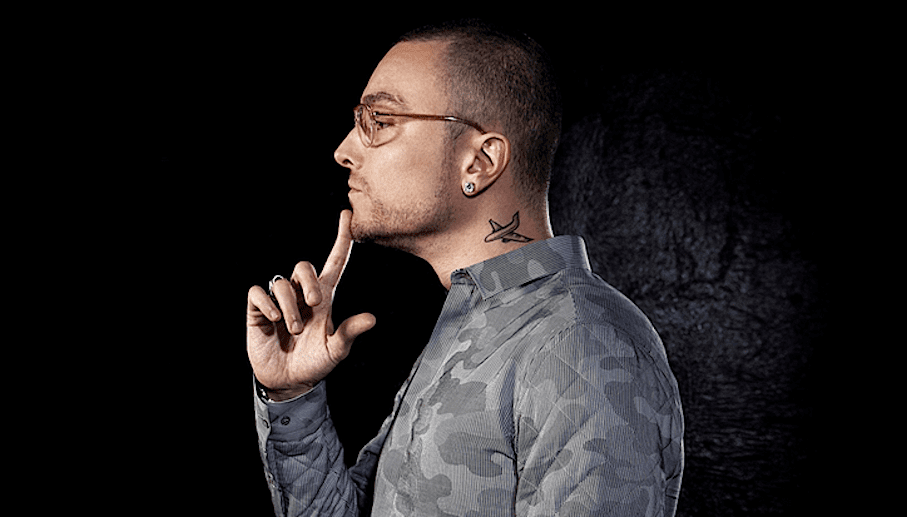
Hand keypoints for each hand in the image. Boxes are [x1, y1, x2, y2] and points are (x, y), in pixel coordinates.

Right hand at [246, 210, 375, 399]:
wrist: (290, 382)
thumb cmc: (315, 363)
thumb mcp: (336, 350)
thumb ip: (350, 333)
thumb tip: (371, 319)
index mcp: (324, 297)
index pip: (335, 262)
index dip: (342, 239)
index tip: (347, 215)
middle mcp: (301, 294)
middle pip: (303, 266)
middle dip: (309, 282)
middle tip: (315, 305)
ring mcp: (279, 301)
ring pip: (281, 282)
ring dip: (290, 306)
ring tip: (293, 329)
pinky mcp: (259, 311)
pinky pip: (258, 292)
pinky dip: (268, 304)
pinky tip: (275, 320)